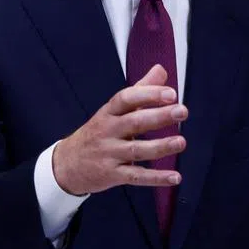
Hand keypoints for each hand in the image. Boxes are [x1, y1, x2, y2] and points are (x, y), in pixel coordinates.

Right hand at [52, 64, 186, 195]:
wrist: (67, 164)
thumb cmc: (97, 133)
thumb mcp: (113, 110)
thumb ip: (140, 90)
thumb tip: (161, 70)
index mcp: (109, 112)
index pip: (126, 98)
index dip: (148, 94)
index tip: (171, 93)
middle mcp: (108, 131)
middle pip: (134, 122)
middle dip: (158, 116)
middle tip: (181, 111)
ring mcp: (109, 154)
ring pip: (136, 150)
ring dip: (160, 146)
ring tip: (180, 142)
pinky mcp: (113, 175)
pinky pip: (136, 176)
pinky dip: (156, 178)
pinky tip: (174, 177)